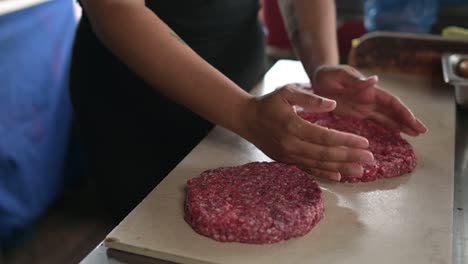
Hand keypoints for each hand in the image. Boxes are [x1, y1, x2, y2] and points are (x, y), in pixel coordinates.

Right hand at [241, 84, 373, 180]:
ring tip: (361, 171)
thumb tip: (333, 104)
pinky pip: (308, 169)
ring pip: (318, 165)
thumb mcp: (287, 91)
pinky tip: (339, 176)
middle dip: (350, 157)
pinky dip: (324, 174)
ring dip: (341, 168)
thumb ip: (310, 97)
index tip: (365, 143)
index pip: (325, 137)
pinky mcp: (286, 161)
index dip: (346, 141)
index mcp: (292, 125)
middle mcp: (290, 144)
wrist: (247, 119)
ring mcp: (288, 155)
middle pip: (325, 154)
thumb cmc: (269, 103)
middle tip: (371, 159)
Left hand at [312, 65, 426, 135]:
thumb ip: (356, 80)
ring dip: (401, 125)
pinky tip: (397, 133)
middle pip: (393, 111)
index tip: (414, 122)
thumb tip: (375, 79)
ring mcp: (365, 106)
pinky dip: (387, 126)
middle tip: (422, 132)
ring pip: (387, 117)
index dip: (403, 112)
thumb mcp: (340, 74)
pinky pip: (375, 120)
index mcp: (369, 90)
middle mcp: (370, 99)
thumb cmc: (329, 74)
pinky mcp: (357, 112)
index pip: (391, 102)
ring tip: (415, 135)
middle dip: (408, 120)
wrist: (318, 78)